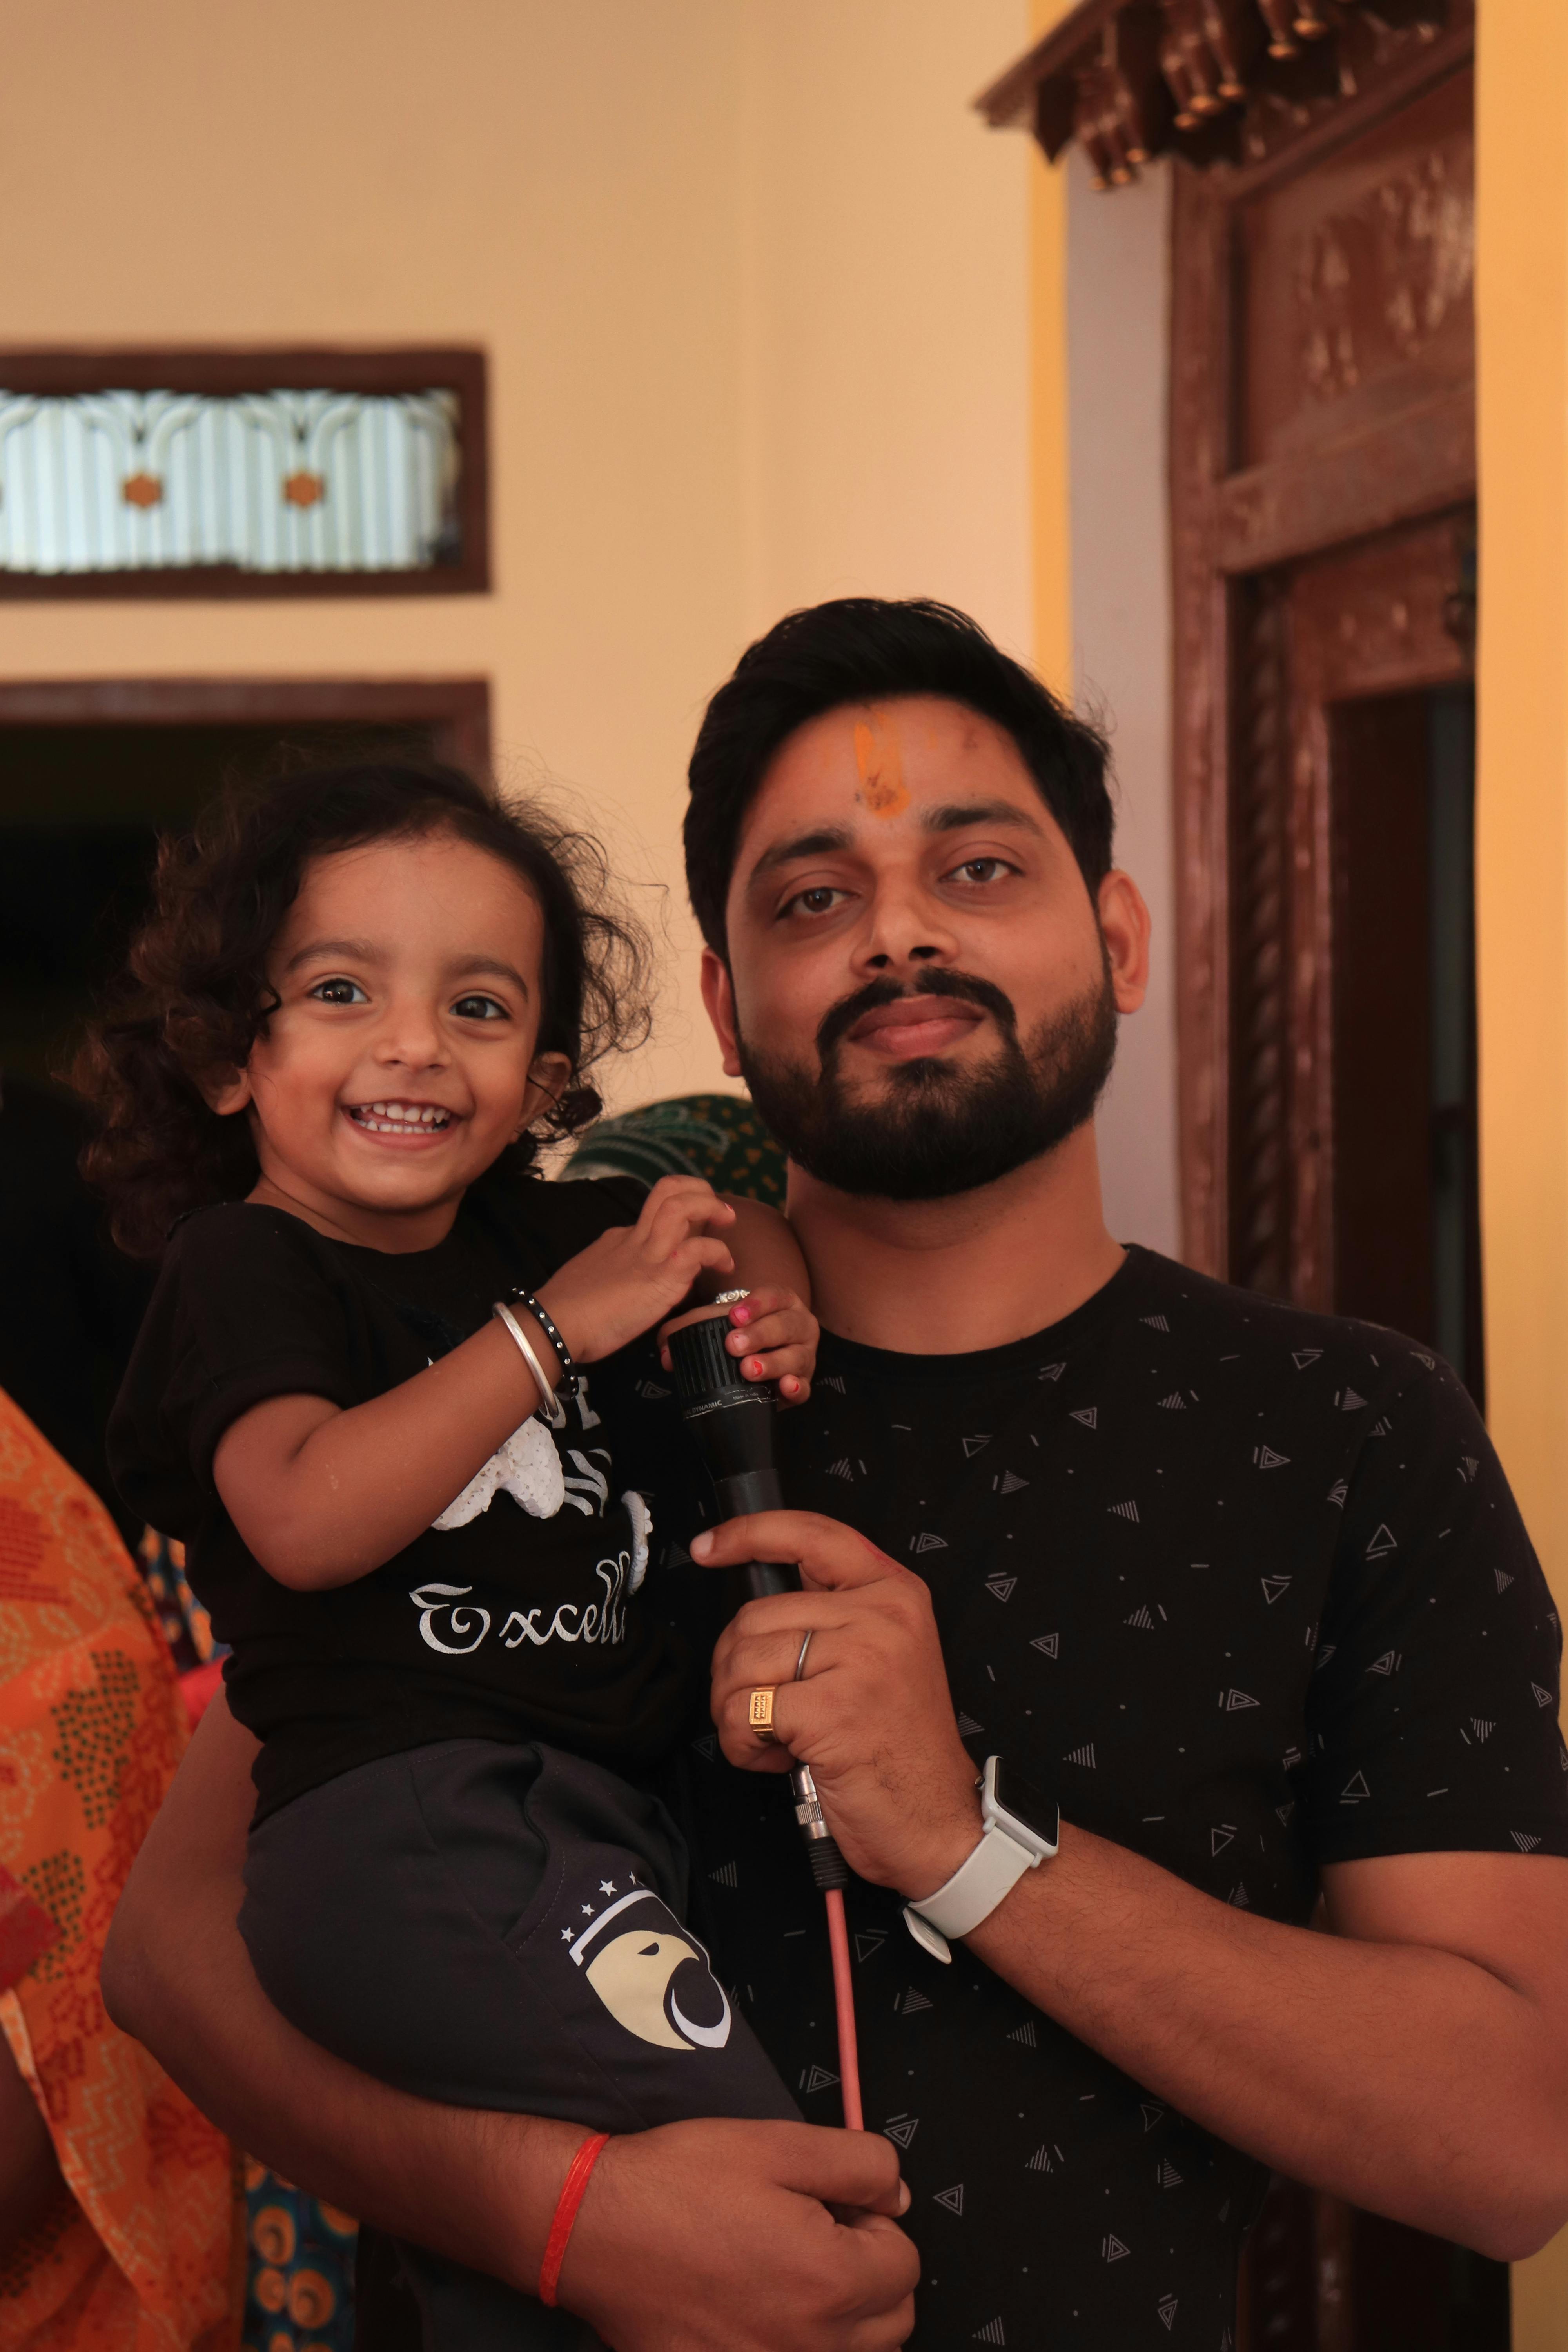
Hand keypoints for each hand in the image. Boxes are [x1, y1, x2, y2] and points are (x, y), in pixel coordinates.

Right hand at [536, 1177, 735, 1364]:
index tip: (698, 1230)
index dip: (684, 1215)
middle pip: (668, 1190)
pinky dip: (717, 1250)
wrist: (554, 1325)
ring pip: (681, 1205)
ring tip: (727, 1220)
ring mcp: (648, 1254)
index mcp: (621, 1240)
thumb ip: (616, 1276)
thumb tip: (631, 1283)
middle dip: (699, 1190)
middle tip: (719, 1211)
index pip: (657, 1213)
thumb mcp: (594, 1283)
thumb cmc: (569, 1315)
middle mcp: (635, 1238)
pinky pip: (698, 1248)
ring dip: (710, 1205)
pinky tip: (724, 1265)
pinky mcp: (660, 1275)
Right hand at [559, 2118, 917, 2351]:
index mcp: (830, 2282)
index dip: (875, 2222)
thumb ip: (859, 2165)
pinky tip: (756, 2304)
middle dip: (871, 2274)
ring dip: (842, 2315)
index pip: (905, 2264)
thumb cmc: (680, 2184)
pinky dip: (793, 2341)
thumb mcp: (779, 2144)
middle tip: (817, 2233)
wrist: (594, 2229)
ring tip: (788, 2268)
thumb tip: (896, 2195)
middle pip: (891, 2320)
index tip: (835, 2204)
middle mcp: (809, 2343)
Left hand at [659, 1288, 818, 1405]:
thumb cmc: (740, 1334)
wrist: (763, 1358)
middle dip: (760, 1334)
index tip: (734, 1316)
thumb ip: (687, 1329)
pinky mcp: (804, 1383)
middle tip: (733, 1345)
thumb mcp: (716, 1322)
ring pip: (796, 1357)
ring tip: (749, 1369)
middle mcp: (799, 1325)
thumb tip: (665, 1354)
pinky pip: (806, 1387)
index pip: (774, 1296)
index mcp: (781, 1302)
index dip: (756, 1304)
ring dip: (773, 1363)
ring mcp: (804, 1355)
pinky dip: (797, 1387)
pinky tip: (786, 1386)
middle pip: (785, 1326)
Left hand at [697, 1511, 982, 1897]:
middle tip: (770, 1712)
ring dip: (739, 1712)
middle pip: (754, 1615)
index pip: (811, 1535)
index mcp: (894, 1593)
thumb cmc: (898, 1750)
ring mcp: (859, 1658)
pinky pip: (744, 1712)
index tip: (710, 1547)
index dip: (749, 1535)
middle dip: (737, 1671)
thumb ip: (831, 1617)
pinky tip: (781, 1760)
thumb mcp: (879, 1658)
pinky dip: (743, 1745)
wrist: (937, 1824)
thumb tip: (754, 1609)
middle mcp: (881, 1615)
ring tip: (781, 1739)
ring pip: (740, 1662)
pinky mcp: (832, 1707)